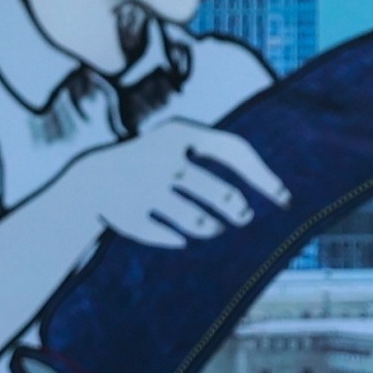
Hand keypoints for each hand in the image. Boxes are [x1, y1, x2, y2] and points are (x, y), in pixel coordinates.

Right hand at [66, 125, 288, 249]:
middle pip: (219, 192)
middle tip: (244, 217)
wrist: (89, 180)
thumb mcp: (181, 144)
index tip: (284, 196)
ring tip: (216, 227)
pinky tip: (181, 238)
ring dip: (211, 227)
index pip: (234, 150)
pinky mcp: (128, 217)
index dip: (262, 175)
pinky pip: (169, 236)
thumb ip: (220, 153)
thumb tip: (273, 184)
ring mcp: (143, 189)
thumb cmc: (151, 159)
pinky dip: (178, 238)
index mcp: (179, 133)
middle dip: (237, 209)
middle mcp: (162, 159)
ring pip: (196, 219)